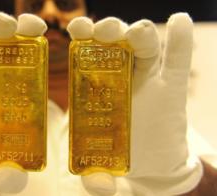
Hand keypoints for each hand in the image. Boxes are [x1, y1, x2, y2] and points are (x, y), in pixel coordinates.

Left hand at [67, 13, 202, 194]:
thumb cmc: (121, 155)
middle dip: (107, 29)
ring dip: (137, 32)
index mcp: (99, 87)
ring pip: (144, 45)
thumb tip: (98, 187)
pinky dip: (180, 42)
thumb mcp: (102, 164)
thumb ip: (97, 177)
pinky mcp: (172, 88)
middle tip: (98, 30)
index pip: (90, 53)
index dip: (82, 35)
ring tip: (131, 31)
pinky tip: (179, 22)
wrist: (152, 164)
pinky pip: (177, 61)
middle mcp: (121, 76)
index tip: (73, 30)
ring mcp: (148, 79)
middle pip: (115, 42)